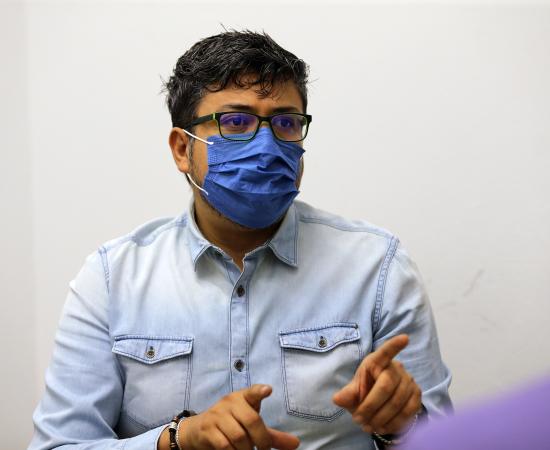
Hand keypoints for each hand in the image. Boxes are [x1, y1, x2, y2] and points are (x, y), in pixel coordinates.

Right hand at [179, 384, 299, 449]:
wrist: (198, 430)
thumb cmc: (231, 424)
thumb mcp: (250, 425)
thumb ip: (271, 435)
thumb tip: (296, 444)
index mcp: (243, 398)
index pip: (253, 392)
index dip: (260, 391)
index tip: (268, 390)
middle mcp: (230, 403)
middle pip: (252, 420)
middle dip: (261, 440)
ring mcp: (217, 415)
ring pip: (239, 436)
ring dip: (246, 449)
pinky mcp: (207, 430)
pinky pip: (225, 445)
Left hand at [332, 334, 421, 435]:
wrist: (381, 402)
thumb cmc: (365, 391)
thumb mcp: (353, 392)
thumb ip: (347, 394)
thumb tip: (337, 399)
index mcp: (376, 361)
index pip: (385, 352)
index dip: (394, 345)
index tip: (405, 338)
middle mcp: (396, 368)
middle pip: (386, 387)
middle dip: (370, 407)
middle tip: (358, 420)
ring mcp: (409, 380)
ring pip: (397, 403)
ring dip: (380, 419)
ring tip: (368, 427)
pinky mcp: (417, 394)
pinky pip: (408, 411)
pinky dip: (394, 423)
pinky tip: (383, 428)